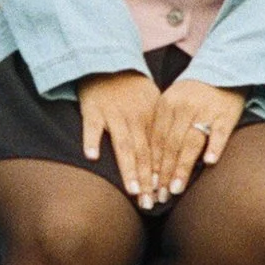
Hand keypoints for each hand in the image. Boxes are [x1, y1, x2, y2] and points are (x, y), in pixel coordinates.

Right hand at [78, 70, 160, 201]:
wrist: (108, 62)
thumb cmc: (133, 88)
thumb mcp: (154, 103)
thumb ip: (160, 128)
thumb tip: (173, 156)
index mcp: (151, 116)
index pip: (158, 149)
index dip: (161, 172)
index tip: (165, 193)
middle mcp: (134, 117)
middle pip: (143, 152)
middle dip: (147, 179)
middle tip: (150, 202)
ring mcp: (113, 113)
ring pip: (122, 145)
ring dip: (128, 168)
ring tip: (133, 190)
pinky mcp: (93, 109)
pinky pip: (91, 127)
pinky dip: (91, 140)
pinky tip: (92, 157)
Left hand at [149, 78, 244, 204]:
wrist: (223, 69)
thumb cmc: (194, 93)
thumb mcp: (173, 102)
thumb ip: (163, 127)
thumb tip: (153, 163)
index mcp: (167, 104)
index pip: (156, 140)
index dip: (152, 165)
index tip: (148, 186)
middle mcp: (183, 107)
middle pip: (170, 145)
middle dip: (164, 173)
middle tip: (160, 195)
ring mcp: (205, 110)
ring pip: (191, 142)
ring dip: (182, 167)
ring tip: (176, 188)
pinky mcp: (225, 114)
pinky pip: (219, 132)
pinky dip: (214, 146)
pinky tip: (210, 162)